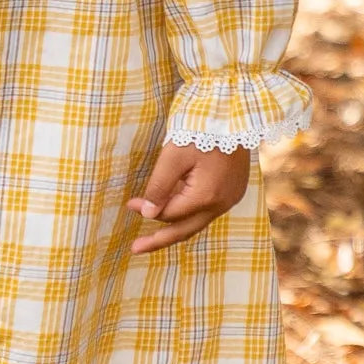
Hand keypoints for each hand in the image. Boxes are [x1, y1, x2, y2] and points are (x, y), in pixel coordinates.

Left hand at [127, 142, 250, 253]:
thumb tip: (148, 215)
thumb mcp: (173, 156)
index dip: (148, 210)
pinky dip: (189, 213)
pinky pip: (208, 209)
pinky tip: (174, 210)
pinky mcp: (234, 190)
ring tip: (152, 237)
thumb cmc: (200, 130)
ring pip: (198, 221)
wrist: (233, 114)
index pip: (170, 214)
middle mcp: (222, 203)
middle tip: (135, 249)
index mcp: (206, 196)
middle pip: (186, 229)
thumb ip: (159, 186)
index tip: (130, 203)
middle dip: (160, 240)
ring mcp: (231, 198)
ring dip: (175, 226)